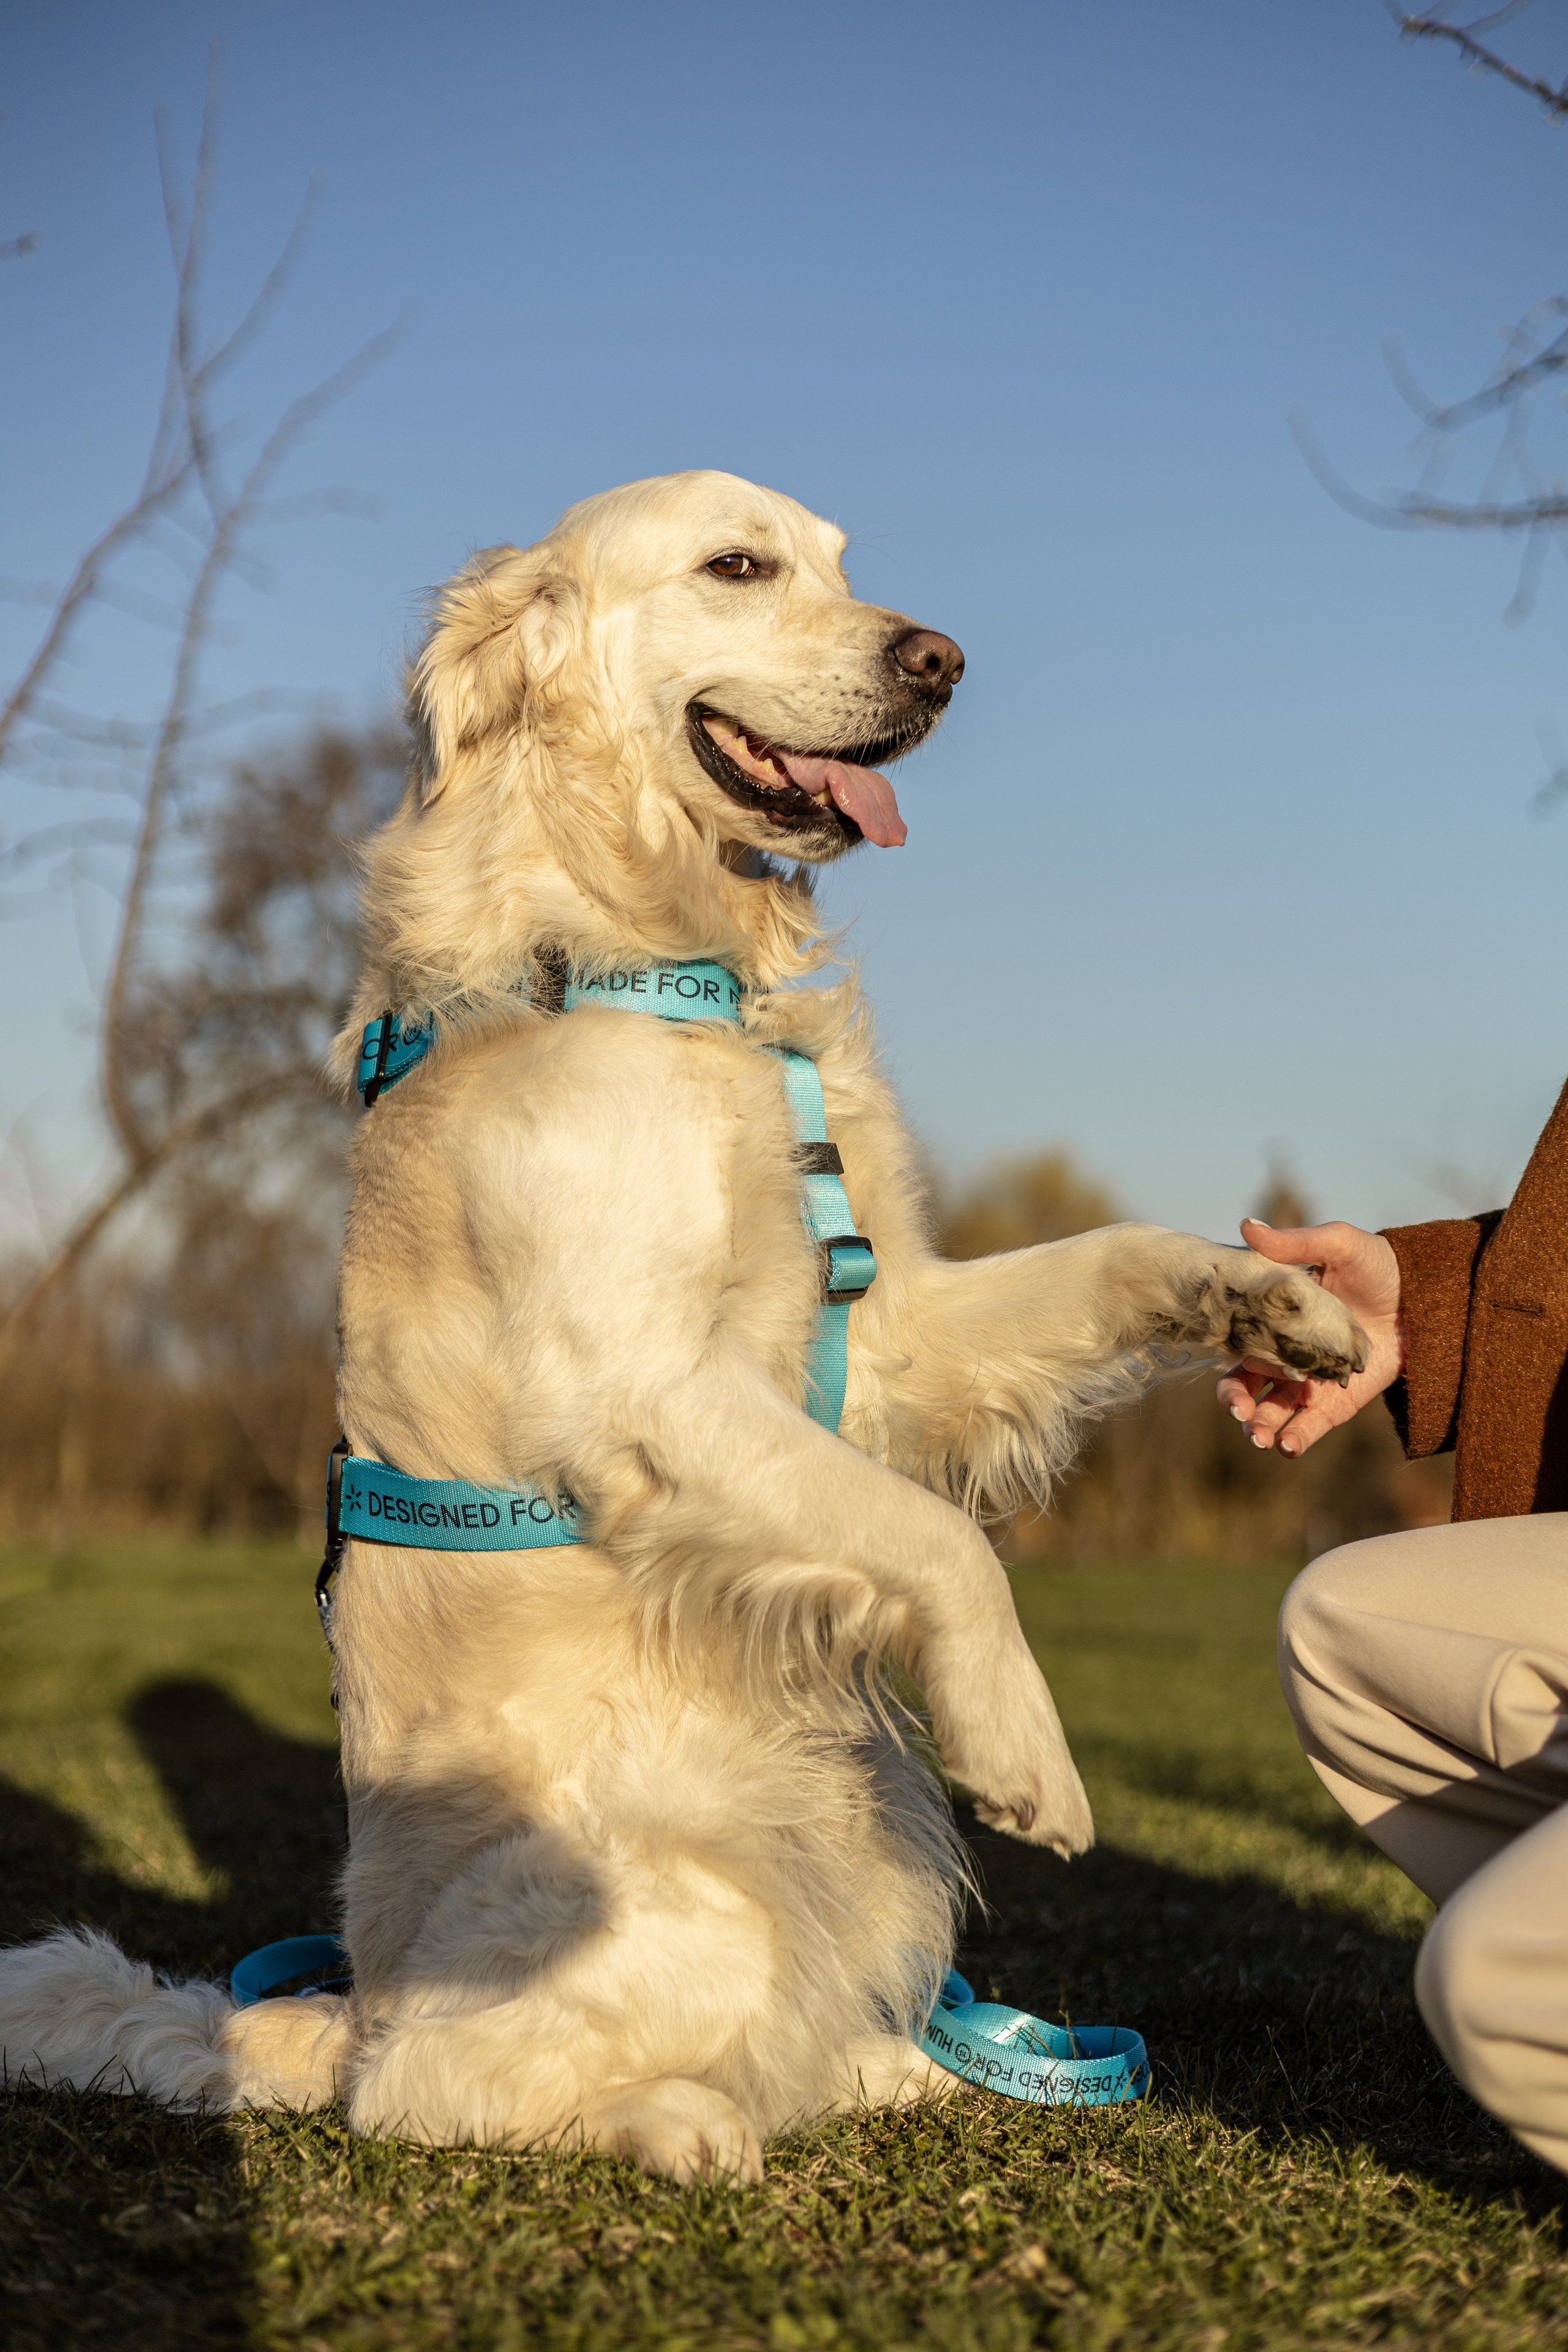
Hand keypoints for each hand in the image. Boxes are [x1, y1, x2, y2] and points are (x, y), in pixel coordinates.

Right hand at [1216, 1218, 1403, 1456]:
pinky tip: (1288, 1448)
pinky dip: (1295, 1439)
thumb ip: (1293, 1242)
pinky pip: (1309, 1426)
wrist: (1426, 1296)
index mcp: (1272, 1319)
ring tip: (1262, 1438)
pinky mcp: (1336, 1402)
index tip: (1227, 1379)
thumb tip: (1246, 1225)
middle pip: (1245, 1386)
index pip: (1237, 1347)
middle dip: (1237, 1405)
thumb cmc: (1377, 1264)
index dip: (1226, 1365)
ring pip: (1271, 1411)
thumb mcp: (1338, 1244)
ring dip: (1260, 1427)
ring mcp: (1308, 1380)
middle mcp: (1283, 1354)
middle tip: (1241, 1415)